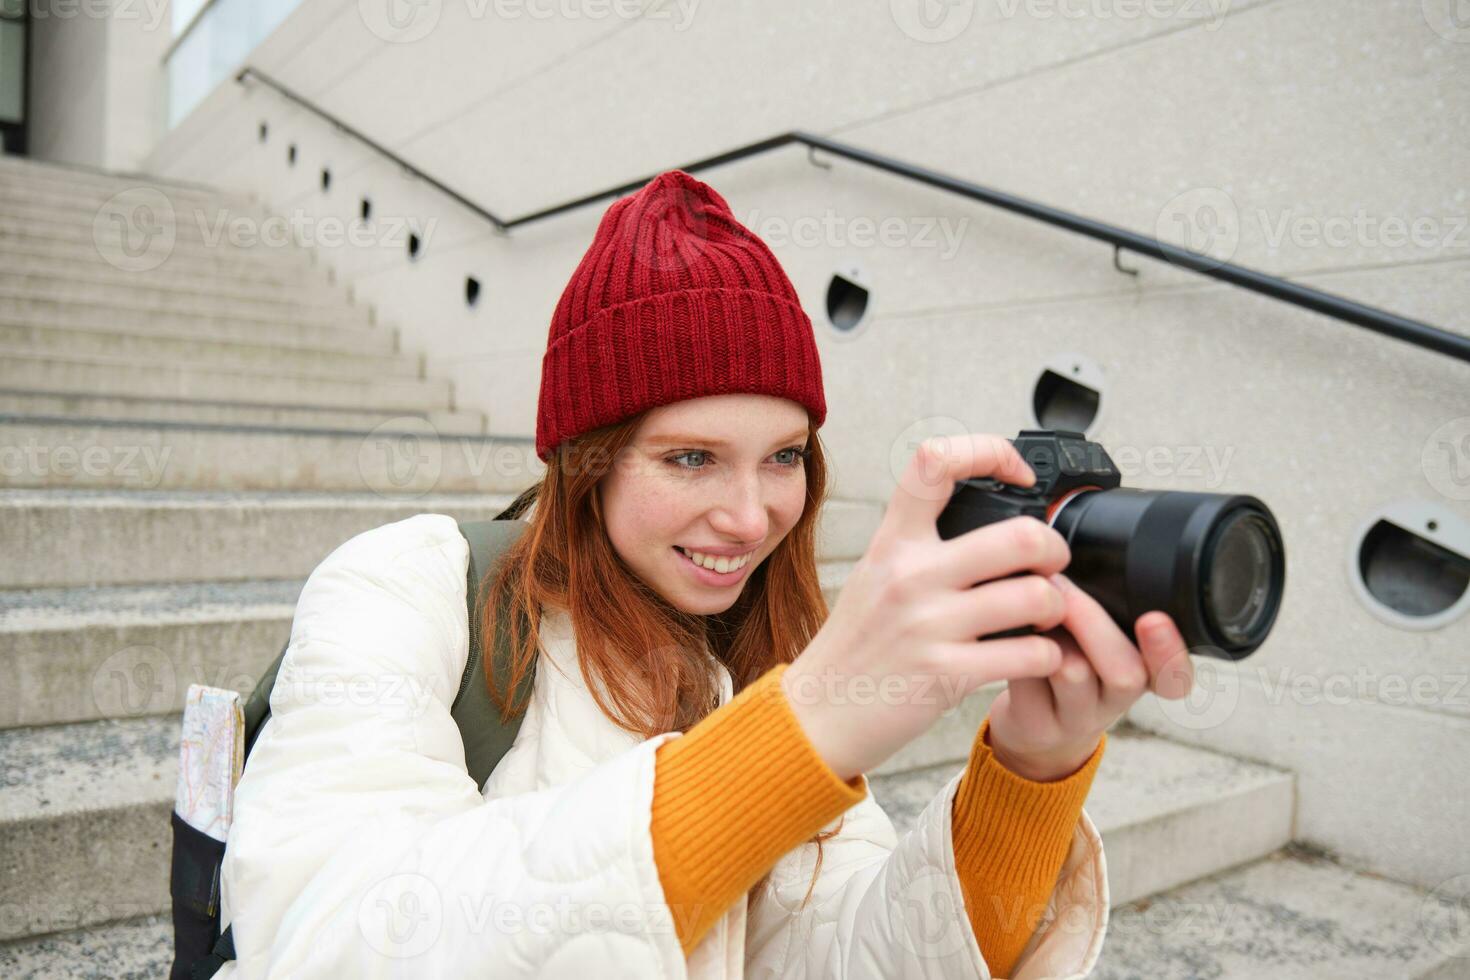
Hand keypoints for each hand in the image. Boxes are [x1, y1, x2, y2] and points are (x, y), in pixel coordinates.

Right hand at [783, 434, 1072, 781]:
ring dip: (1058, 606)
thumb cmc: (854, 647)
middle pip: (1019, 535)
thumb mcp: (874, 576)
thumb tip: (985, 517)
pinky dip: (1049, 656)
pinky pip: (1030, 655)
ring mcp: (928, 625)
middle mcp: (910, 575)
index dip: (990, 452)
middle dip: (1054, 549)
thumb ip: (919, 545)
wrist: (815, 715)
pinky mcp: (945, 674)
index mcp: (893, 541)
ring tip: (1048, 615)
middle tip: (1053, 564)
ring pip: (1036, 596)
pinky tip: (1037, 657)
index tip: (1018, 474)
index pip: (937, 462)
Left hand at [986, 573, 1195, 781]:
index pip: (1175, 675)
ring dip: (1050, 631)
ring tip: (1027, 603)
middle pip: (1125, 672)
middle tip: (1059, 587)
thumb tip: (1069, 552)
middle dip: (1091, 621)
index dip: (1170, 651)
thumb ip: (1101, 605)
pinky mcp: (1039, 725)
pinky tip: (1005, 632)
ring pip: (1074, 674)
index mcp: (1143, 674)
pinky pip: (1029, 682)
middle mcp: (1117, 702)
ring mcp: (1079, 718)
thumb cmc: (1067, 662)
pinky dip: (1015, 648)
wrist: (1033, 724)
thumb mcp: (1094, 636)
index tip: (1154, 619)